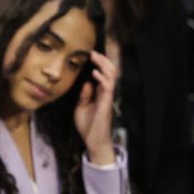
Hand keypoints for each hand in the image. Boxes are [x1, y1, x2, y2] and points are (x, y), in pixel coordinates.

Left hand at [74, 49, 117, 164]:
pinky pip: (108, 88)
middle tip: (93, 52)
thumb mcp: (81, 107)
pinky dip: (102, 79)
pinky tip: (95, 73)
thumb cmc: (88, 126)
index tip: (91, 55)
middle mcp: (106, 94)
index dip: (99, 64)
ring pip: (111, 77)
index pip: (103, 75)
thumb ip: (85, 95)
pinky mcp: (106, 104)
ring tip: (95, 57)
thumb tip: (87, 83)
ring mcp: (107, 98)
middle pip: (110, 73)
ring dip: (103, 66)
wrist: (93, 141)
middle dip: (103, 61)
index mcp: (100, 94)